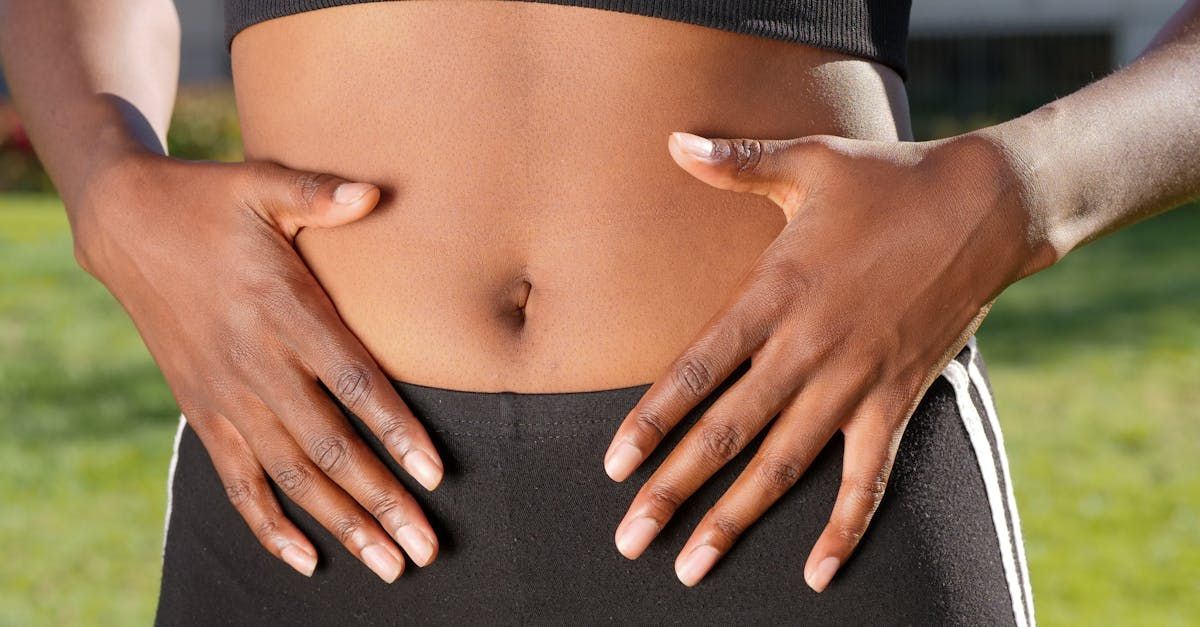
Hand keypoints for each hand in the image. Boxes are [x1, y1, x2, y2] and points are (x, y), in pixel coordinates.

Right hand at [72, 151, 444, 581]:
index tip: (434, 474)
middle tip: (424, 549)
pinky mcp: (202, 412)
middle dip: (381, 501)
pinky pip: (236, 482)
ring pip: (290, 476)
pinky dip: (268, 525)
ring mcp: (226, 396)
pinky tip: (306, 560)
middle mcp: (257, 364)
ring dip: (341, 524)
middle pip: (329, 447)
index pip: (352, 383)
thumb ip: (318, 194)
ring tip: (387, 564)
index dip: (396, 430)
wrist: (127, 225)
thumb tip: (374, 192)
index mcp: (284, 310)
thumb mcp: (261, 185)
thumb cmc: (209, 202)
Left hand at [604, 130, 1051, 589]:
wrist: (988, 205)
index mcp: (774, 294)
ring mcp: (856, 381)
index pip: (696, 371)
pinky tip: (815, 573)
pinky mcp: (900, 399)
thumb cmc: (888, 181)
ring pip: (784, 465)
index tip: (614, 466)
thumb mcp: (809, 161)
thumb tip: (675, 141)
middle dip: (673, 491)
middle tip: (630, 539)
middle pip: (727, 434)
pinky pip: (868, 478)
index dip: (651, 422)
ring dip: (737, 519)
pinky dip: (845, 528)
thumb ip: (737, 163)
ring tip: (694, 566)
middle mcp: (808, 349)